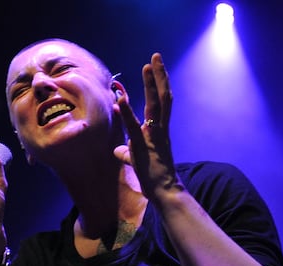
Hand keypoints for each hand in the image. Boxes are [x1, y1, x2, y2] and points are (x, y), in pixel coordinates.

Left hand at [114, 53, 179, 198]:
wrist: (165, 192)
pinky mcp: (143, 146)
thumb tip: (118, 150)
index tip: (154, 67)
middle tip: (156, 56)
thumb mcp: (136, 160)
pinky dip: (126, 112)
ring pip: (156, 105)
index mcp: (158, 130)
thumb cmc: (152, 176)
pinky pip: (134, 126)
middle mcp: (160, 129)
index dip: (157, 84)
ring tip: (147, 66)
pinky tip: (119, 99)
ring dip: (151, 84)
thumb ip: (127, 152)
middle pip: (162, 96)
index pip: (160, 102)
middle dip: (159, 76)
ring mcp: (154, 136)